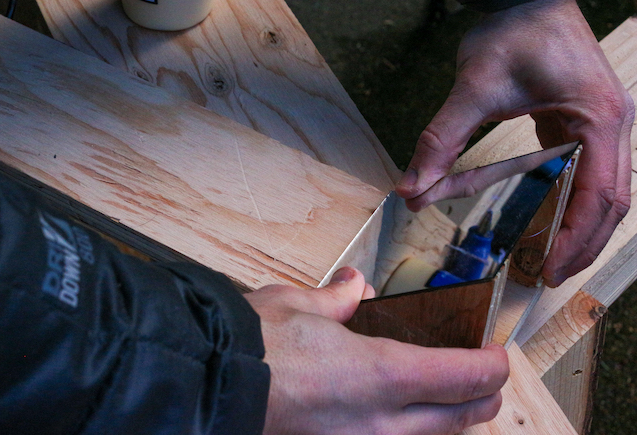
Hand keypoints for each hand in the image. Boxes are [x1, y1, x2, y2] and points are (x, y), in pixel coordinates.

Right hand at [245, 267, 508, 434]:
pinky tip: (398, 415)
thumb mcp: (300, 304)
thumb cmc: (255, 345)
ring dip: (449, 420)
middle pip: (463, 418)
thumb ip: (337, 298)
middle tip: (486, 378)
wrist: (208, 386)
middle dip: (484, 397)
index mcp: (384, 375)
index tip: (498, 353)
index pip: (467, 377)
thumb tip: (353, 285)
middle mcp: (384, 424)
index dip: (493, 364)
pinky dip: (411, 430)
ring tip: (448, 399)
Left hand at [396, 0, 633, 286]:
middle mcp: (612, 124)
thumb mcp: (474, 88)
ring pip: (604, 190)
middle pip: (611, 200)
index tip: (549, 271)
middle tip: (548, 276)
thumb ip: (442, 140)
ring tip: (551, 259)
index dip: (577, 239)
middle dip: (583, 243)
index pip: (600, 193)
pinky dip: (570, 201)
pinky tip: (547, 220)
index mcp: (599, 117)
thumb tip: (410, 189)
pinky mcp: (583, 122)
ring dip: (581, 227)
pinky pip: (586, 171)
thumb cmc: (512, 32)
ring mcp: (602, 124)